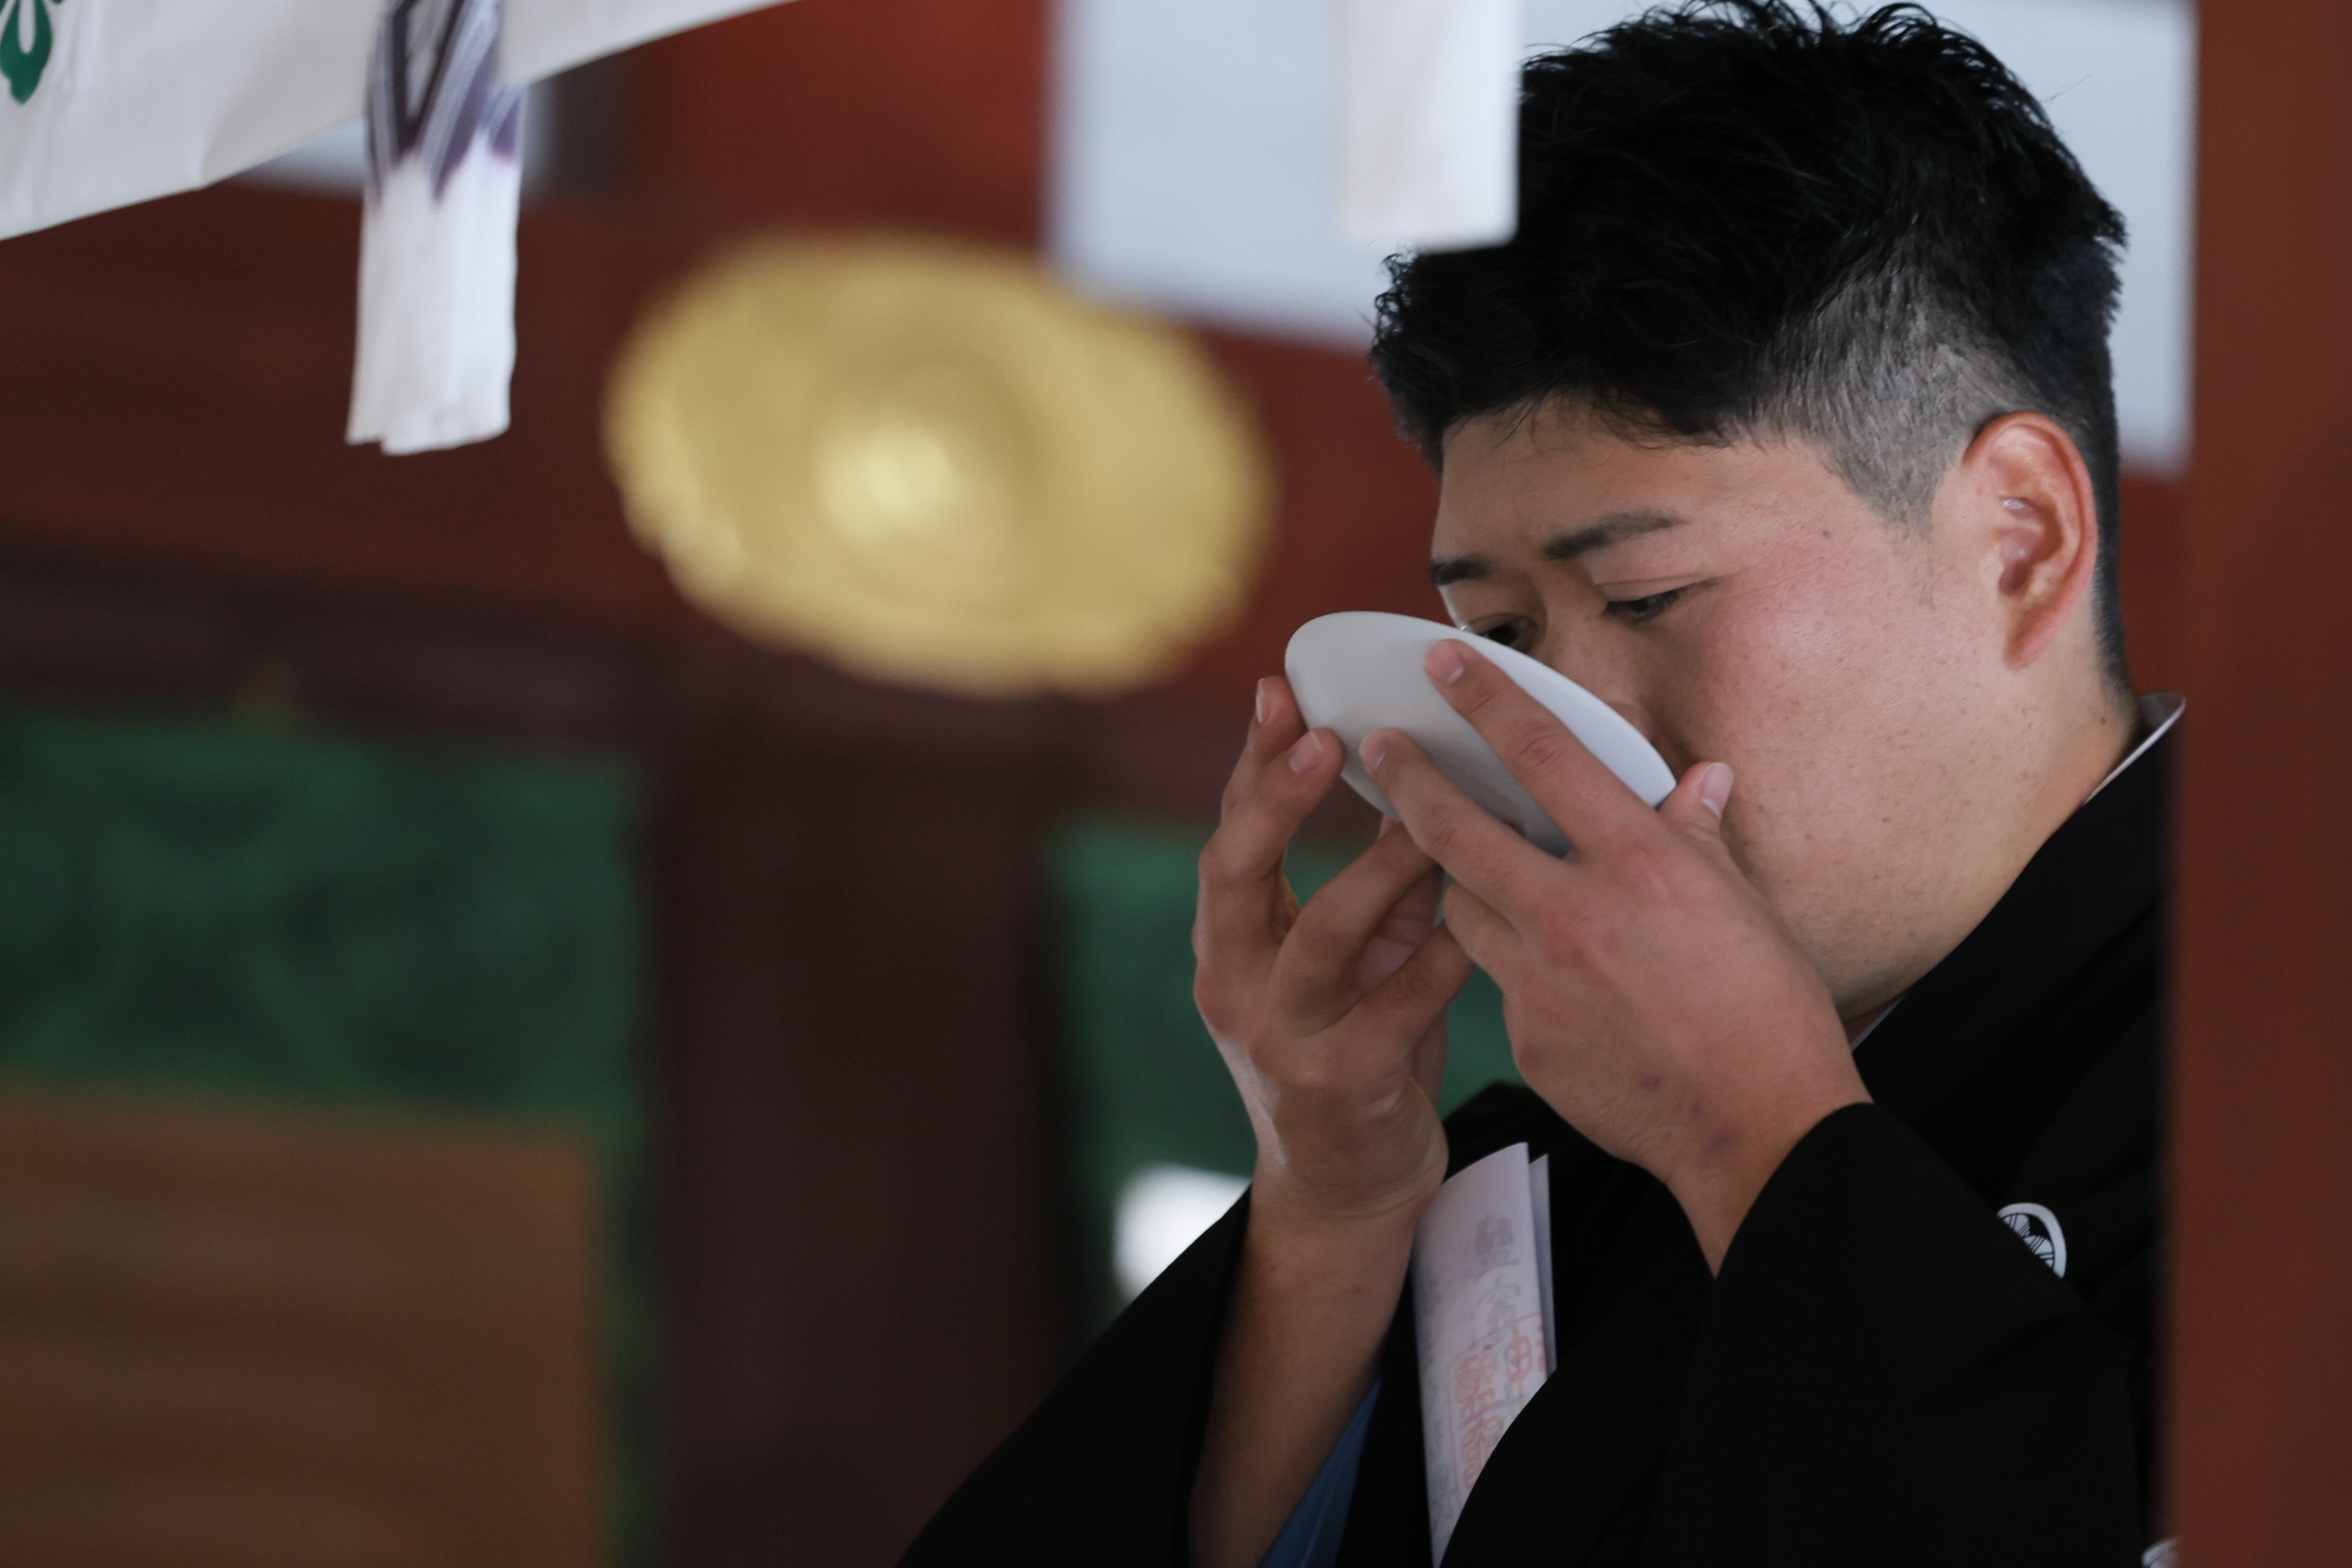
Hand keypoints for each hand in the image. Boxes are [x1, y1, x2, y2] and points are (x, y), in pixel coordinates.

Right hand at [1193, 677, 1477, 1230]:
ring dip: (1375, 873)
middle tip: (1322, 738)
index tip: (1277, 689)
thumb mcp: (1350, 956)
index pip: (1228, 833)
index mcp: (1228, 940)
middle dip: (1275, 801)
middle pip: (1233, 875)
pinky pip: (1397, 1005)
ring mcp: (1278, 1037)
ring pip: (1319, 940)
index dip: (1250, 763)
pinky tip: (1481, 913)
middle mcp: (1233, 983)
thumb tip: (1427, 779)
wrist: (1347, 1182)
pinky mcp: (1338, 1084)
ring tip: (1421, 824)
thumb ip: (1376, 880)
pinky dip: (1441, 955)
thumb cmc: (1357, 1041)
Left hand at [1362, 640, 1867, 1268]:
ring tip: (1473, 873)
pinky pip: (1499, 987)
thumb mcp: (1743, 904)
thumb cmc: (1770, 1014)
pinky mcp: (1526, 1041)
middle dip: (1408, 781)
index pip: (1543, 755)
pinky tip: (1559, 985)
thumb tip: (1699, 779)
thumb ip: (1698, 836)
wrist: (1761, 1133)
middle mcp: (1573, 913)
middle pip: (1456, 830)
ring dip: (1460, 885)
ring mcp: (1540, 981)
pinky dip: (1517, 972)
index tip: (1442, 663)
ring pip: (1461, 909)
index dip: (1486, 700)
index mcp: (1636, 863)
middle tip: (1382, 750)